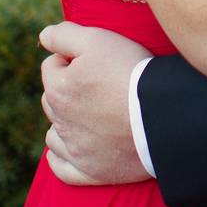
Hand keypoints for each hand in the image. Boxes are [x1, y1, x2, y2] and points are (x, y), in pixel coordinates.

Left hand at [38, 21, 153, 185]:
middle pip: (52, 99)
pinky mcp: (91, 172)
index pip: (51, 65)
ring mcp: (75, 150)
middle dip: (66, 88)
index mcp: (58, 89)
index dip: (72, 57)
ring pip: (54, 133)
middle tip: (98, 83)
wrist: (163, 113)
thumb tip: (44, 37)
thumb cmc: (131, 72)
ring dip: (64, 122)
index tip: (97, 60)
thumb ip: (64, 35)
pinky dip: (62, 158)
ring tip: (91, 114)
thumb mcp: (98, 39)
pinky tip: (71, 148)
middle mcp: (61, 122)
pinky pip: (62, 168)